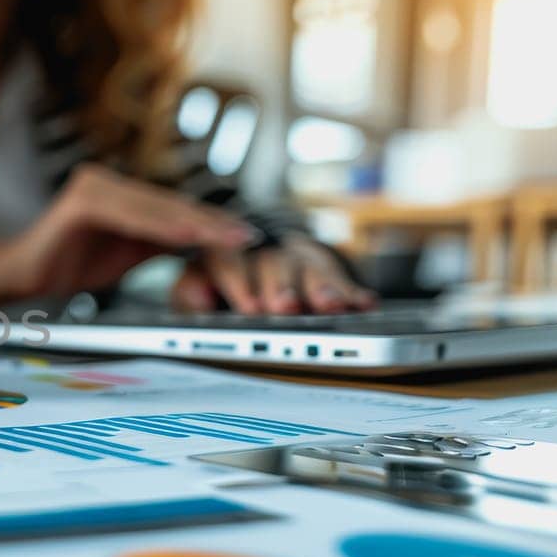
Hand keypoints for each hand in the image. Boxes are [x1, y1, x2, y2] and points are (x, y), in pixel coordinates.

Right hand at [0, 165, 259, 297]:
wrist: (23, 277)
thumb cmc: (69, 264)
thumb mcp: (128, 254)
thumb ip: (161, 242)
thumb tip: (205, 242)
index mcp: (120, 192)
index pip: (173, 209)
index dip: (210, 223)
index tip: (244, 236)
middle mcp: (108, 181)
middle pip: (169, 205)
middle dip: (210, 223)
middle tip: (246, 236)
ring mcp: (93, 186)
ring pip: (154, 209)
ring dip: (193, 224)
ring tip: (225, 237)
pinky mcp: (82, 200)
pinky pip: (129, 215)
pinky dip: (159, 227)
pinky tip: (185, 236)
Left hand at [171, 234, 376, 314]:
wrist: (249, 249)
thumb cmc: (221, 277)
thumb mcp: (196, 284)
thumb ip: (191, 291)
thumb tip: (196, 298)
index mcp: (224, 249)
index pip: (227, 260)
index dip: (239, 283)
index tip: (250, 308)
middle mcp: (262, 248)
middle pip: (272, 263)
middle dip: (281, 285)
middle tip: (285, 305)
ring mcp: (294, 255)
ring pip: (308, 267)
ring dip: (321, 287)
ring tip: (331, 305)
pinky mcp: (321, 264)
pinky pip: (338, 276)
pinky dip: (352, 291)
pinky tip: (365, 303)